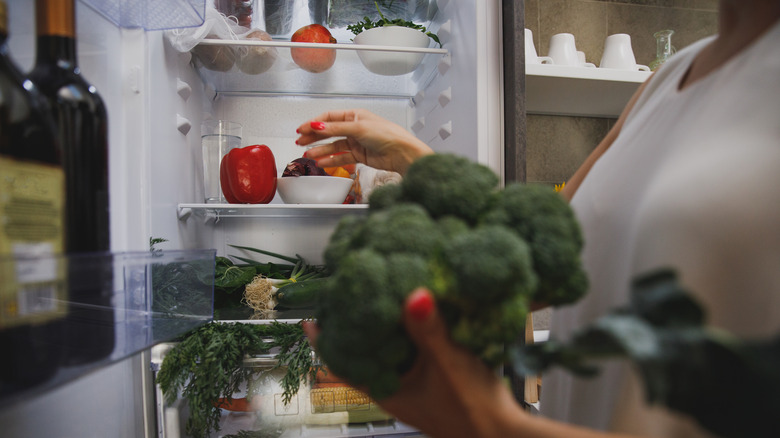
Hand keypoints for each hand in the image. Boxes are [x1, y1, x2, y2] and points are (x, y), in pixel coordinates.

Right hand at [295, 109, 433, 174]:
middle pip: (329, 132)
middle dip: (314, 137)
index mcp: (355, 115)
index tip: (302, 129)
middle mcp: (354, 127)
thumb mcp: (357, 128)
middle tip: (300, 142)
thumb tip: (316, 125)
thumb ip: (335, 129)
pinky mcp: (359, 155)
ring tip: (308, 155)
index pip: (329, 117)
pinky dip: (331, 160)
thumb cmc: (387, 134)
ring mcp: (356, 142)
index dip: (314, 123)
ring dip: (320, 150)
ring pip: (333, 146)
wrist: (401, 153)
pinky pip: (341, 157)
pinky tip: (321, 162)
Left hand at [303, 288, 527, 437]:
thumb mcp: (449, 363)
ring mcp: (415, 386)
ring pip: (389, 352)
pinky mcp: (435, 381)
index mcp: (387, 389)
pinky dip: (409, 334)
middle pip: (363, 353)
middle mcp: (396, 388)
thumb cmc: (473, 411)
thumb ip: (429, 328)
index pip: (342, 362)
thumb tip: (413, 295)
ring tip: (380, 295)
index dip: (325, 339)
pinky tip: (419, 314)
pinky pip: (412, 353)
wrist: (506, 437)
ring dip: (384, 328)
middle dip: (355, 326)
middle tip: (348, 294)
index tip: (310, 316)